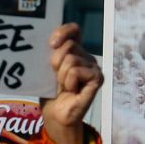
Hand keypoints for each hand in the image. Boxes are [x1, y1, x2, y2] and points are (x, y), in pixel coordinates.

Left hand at [41, 24, 101, 143]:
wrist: (56, 114)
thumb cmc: (50, 91)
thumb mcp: (47, 68)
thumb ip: (51, 53)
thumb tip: (52, 43)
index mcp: (75, 51)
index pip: (73, 30)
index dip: (63, 32)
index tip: (51, 44)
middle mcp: (86, 56)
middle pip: (69, 46)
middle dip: (56, 62)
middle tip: (56, 77)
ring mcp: (94, 67)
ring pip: (71, 60)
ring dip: (61, 76)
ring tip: (64, 86)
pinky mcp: (97, 78)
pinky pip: (76, 71)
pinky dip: (69, 82)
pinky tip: (72, 91)